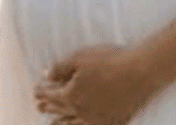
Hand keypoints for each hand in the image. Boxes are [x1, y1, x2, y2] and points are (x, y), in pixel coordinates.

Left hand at [34, 44, 158, 124]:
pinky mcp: (112, 122)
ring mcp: (96, 120)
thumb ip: (60, 68)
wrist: (140, 73)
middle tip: (39, 107)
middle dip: (48, 107)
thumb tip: (46, 75)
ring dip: (60, 123)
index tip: (35, 90)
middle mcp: (80, 112)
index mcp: (71, 96)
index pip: (50, 95)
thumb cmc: (111, 61)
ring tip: (53, 124)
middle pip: (59, 111)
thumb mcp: (81, 57)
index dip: (42, 91)